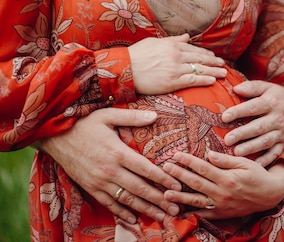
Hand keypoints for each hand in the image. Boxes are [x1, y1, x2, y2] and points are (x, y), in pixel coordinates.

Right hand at [36, 107, 183, 223]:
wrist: (56, 137)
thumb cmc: (84, 123)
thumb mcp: (108, 115)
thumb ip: (132, 116)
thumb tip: (154, 115)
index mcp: (117, 152)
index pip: (146, 169)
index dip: (163, 178)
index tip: (176, 184)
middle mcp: (110, 170)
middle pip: (140, 188)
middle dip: (159, 199)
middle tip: (176, 207)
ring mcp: (100, 182)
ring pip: (127, 199)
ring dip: (146, 209)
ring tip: (162, 216)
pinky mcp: (91, 188)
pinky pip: (110, 204)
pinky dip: (123, 213)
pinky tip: (135, 219)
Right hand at [128, 33, 226, 93]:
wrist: (125, 68)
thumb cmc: (136, 55)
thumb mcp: (155, 42)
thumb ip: (172, 39)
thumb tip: (186, 36)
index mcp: (172, 44)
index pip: (194, 48)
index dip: (205, 53)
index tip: (213, 56)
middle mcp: (176, 55)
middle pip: (200, 58)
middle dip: (213, 61)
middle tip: (223, 64)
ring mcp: (175, 68)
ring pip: (199, 69)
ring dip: (213, 71)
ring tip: (223, 73)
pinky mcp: (172, 81)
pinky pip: (192, 80)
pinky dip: (204, 80)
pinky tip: (212, 80)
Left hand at [163, 150, 283, 218]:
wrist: (270, 195)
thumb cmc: (257, 174)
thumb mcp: (244, 162)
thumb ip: (225, 160)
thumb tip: (208, 154)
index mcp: (227, 178)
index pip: (203, 168)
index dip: (188, 161)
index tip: (176, 155)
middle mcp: (222, 193)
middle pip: (196, 183)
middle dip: (179, 176)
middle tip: (165, 169)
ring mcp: (221, 205)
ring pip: (197, 201)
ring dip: (180, 198)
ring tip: (165, 194)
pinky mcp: (222, 214)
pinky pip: (204, 214)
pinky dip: (191, 212)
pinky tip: (179, 210)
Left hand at [221, 80, 283, 165]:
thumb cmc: (279, 97)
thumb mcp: (268, 87)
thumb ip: (252, 87)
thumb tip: (235, 88)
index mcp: (271, 102)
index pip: (253, 107)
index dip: (239, 112)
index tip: (224, 117)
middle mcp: (277, 118)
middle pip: (258, 127)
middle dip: (242, 134)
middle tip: (227, 139)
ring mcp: (281, 133)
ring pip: (265, 142)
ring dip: (251, 148)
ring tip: (236, 152)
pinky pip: (275, 153)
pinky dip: (266, 160)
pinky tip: (254, 165)